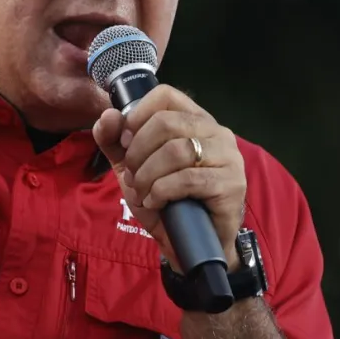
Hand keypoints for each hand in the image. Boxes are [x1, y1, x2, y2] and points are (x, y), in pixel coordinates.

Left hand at [92, 85, 245, 271]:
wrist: (190, 243)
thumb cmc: (164, 198)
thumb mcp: (131, 166)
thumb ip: (113, 140)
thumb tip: (108, 115)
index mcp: (193, 119)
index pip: (165, 95)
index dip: (137, 115)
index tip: (125, 142)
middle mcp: (216, 131)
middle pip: (166, 123)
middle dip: (138, 152)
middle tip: (133, 176)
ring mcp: (228, 156)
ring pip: (176, 150)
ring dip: (148, 174)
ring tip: (143, 191)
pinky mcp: (231, 184)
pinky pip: (187, 179)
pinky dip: (162, 191)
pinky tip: (156, 202)